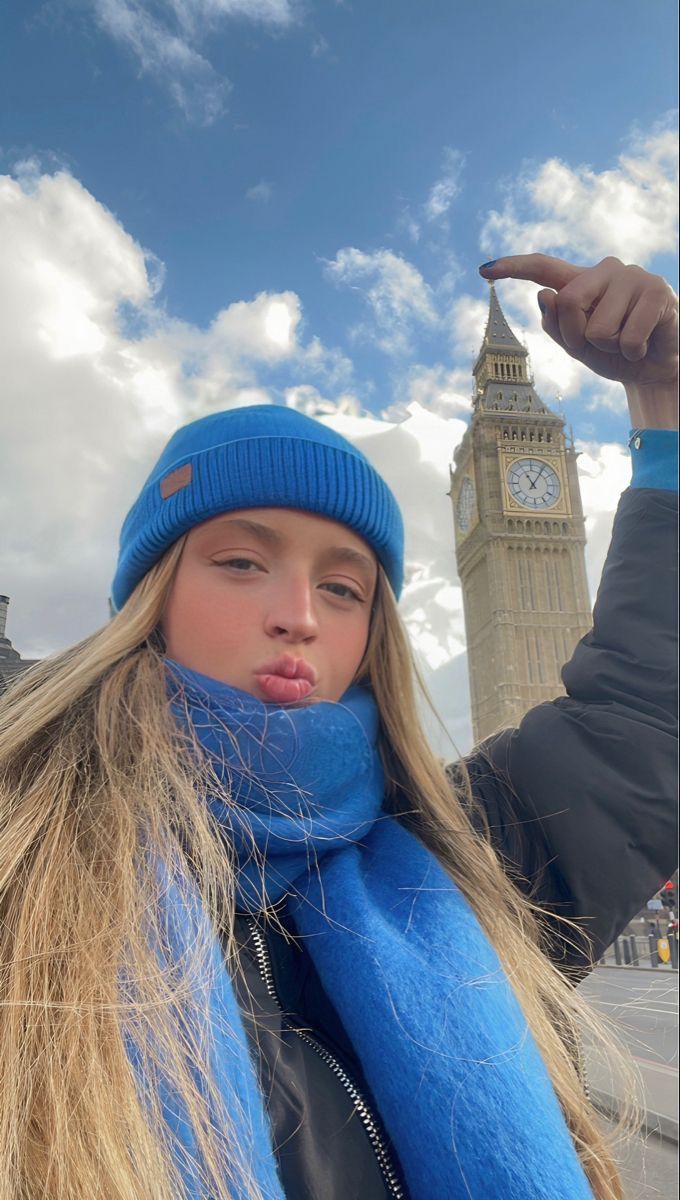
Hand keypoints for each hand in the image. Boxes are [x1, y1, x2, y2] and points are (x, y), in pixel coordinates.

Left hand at [479, 254, 677, 428]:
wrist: (657, 368)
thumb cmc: (616, 353)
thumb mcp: (578, 347)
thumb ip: (557, 326)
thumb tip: (544, 294)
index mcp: (582, 282)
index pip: (544, 267)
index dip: (513, 267)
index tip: (484, 270)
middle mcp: (605, 270)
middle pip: (567, 302)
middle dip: (577, 336)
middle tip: (601, 344)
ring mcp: (633, 276)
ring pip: (597, 327)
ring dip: (610, 349)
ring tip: (627, 342)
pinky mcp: (657, 291)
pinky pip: (626, 337)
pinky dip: (632, 353)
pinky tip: (644, 345)